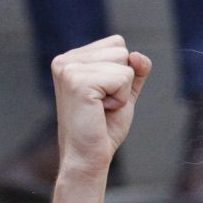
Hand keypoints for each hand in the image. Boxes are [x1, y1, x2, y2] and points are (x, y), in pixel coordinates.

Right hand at [51, 35, 151, 179]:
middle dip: (122, 81)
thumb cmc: (102, 128)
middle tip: (101, 105)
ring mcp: (69, 69)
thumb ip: (135, 69)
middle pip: (121, 50)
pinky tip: (100, 111)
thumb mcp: (124, 92)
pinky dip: (120, 98)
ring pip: (124, 62)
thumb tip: (136, 56)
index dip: (121, 72)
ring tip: (100, 108)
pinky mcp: (78, 81)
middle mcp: (65, 60)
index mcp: (71, 59)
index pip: (117, 44)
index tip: (102, 96)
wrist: (87, 158)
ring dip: (121, 91)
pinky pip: (123, 77)